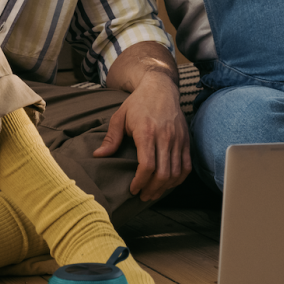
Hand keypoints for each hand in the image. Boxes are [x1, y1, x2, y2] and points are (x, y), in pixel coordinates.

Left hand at [91, 70, 191, 200]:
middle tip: (143, 196)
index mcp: (146, 132)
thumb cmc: (138, 103)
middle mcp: (165, 137)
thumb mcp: (120, 117)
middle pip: (163, 173)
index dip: (140, 182)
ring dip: (165, 187)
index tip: (133, 189)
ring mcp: (178, 139)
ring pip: (175, 172)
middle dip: (152, 189)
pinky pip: (186, 165)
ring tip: (154, 192)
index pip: (147, 166)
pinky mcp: (186, 140)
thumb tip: (98, 156)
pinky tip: (169, 183)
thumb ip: (111, 138)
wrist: (160, 87)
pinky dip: (179, 178)